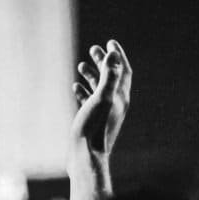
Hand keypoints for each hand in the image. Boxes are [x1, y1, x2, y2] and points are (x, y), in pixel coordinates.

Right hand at [71, 39, 131, 155]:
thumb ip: (109, 76)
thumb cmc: (94, 128)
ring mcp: (102, 114)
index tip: (110, 42)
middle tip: (93, 49)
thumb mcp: (102, 98)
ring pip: (99, 89)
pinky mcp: (91, 122)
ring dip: (92, 75)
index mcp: (120, 98)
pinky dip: (84, 91)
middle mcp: (114, 105)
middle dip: (103, 62)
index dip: (117, 56)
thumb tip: (113, 54)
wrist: (85, 157)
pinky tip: (76, 86)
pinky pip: (89, 101)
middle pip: (111, 78)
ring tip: (81, 65)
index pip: (123, 71)